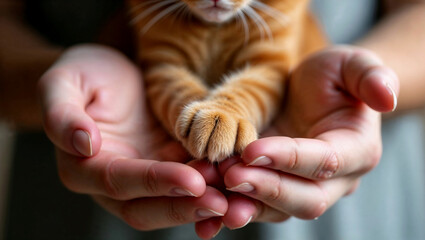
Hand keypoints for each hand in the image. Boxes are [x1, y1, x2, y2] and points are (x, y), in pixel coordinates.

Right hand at [38, 44, 227, 230]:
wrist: (111, 73)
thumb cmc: (84, 74)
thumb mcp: (62, 84)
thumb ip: (62, 115)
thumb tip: (84, 144)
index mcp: (84, 168)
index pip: (120, 182)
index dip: (155, 183)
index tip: (193, 182)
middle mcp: (115, 182)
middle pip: (147, 207)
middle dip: (185, 208)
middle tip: (223, 204)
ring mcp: (145, 177)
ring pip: (173, 203)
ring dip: (205, 204)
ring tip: (238, 198)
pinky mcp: (170, 166)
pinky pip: (192, 185)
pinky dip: (214, 189)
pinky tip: (238, 182)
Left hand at [195, 46, 399, 237]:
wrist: (310, 93)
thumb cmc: (332, 77)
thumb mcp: (351, 64)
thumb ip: (370, 75)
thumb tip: (386, 97)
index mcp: (355, 150)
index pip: (325, 162)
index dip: (291, 159)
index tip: (253, 151)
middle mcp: (332, 180)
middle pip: (304, 199)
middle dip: (266, 190)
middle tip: (229, 176)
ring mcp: (301, 188)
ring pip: (276, 211)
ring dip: (243, 204)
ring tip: (210, 192)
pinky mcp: (273, 188)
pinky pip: (254, 207)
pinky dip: (229, 211)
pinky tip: (204, 212)